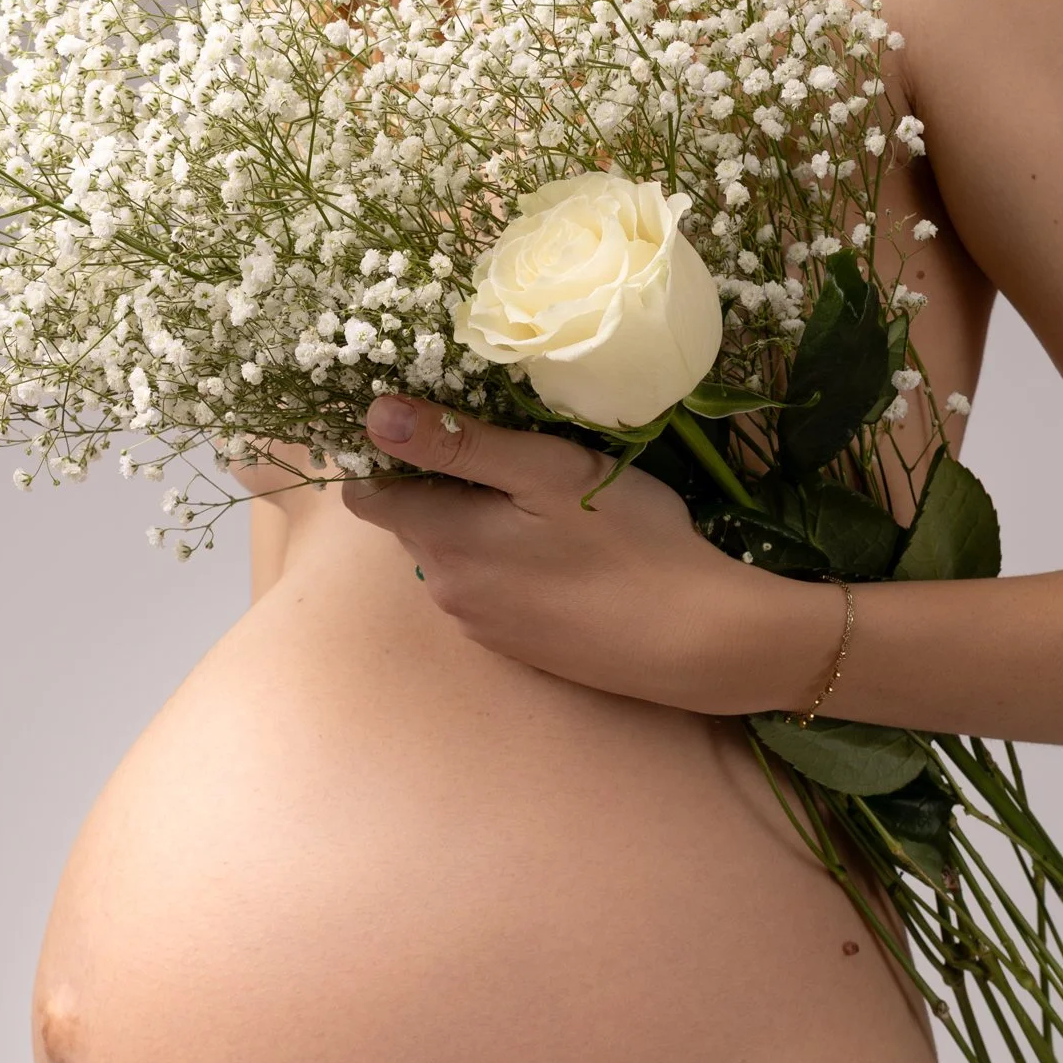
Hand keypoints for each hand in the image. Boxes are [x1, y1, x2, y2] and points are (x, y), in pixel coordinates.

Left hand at [342, 394, 835, 715]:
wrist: (695, 640)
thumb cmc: (628, 542)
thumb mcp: (546, 471)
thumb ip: (457, 442)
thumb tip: (373, 417)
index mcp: (443, 540)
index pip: (367, 494)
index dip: (387, 453)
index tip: (435, 421)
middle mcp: (445, 590)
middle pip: (412, 520)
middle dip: (442, 481)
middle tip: (512, 448)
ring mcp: (479, 624)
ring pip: (452, 553)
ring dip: (477, 520)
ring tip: (542, 498)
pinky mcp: (514, 645)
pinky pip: (486, 587)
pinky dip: (505, 560)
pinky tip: (560, 549)